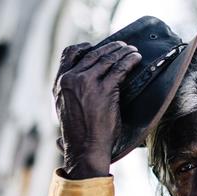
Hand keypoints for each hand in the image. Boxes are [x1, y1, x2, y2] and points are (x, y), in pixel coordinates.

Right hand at [53, 41, 141, 178]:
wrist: (85, 148)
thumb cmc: (78, 135)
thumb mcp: (64, 109)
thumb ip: (69, 93)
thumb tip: (76, 88)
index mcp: (59, 83)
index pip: (69, 54)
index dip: (85, 47)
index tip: (95, 46)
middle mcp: (71, 79)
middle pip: (93, 54)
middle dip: (110, 48)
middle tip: (122, 46)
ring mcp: (87, 82)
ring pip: (107, 58)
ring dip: (122, 52)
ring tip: (132, 51)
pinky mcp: (104, 89)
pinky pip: (120, 68)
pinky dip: (130, 60)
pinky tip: (136, 59)